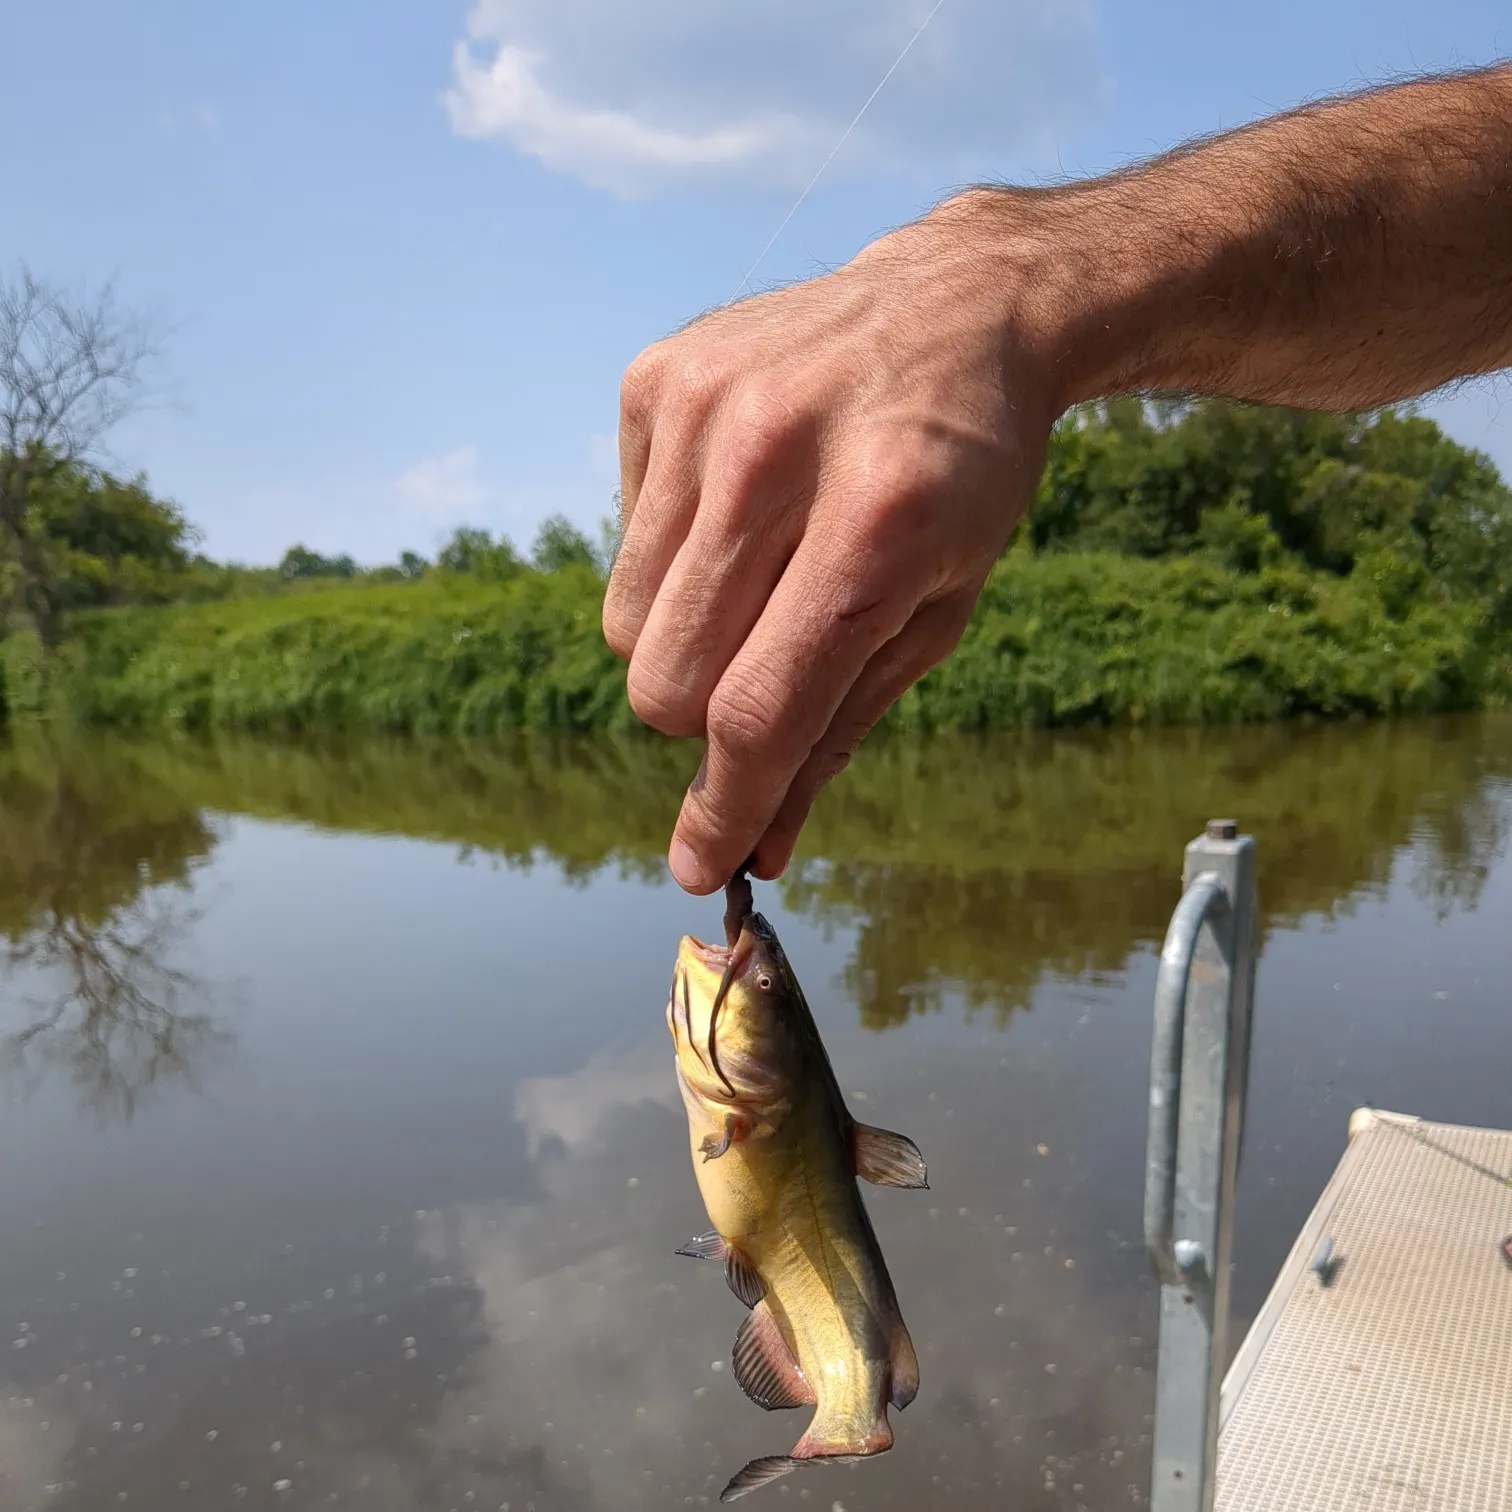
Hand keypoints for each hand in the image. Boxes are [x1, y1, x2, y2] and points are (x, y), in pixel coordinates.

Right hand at [603, 197, 1063, 893]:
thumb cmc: (962, 479)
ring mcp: (707, 406)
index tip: (699, 865)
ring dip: (687, 638)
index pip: (759, 708)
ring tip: (764, 572)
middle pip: (667, 680)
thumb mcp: (936, 611)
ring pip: (627, 623)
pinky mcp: (657, 377)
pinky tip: (744, 500)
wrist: (958, 307)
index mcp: (877, 524)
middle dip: (707, 718)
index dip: (723, 805)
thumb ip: (839, 731)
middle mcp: (776, 455)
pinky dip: (676, 555)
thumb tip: (759, 845)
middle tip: (766, 669)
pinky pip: (624, 539)